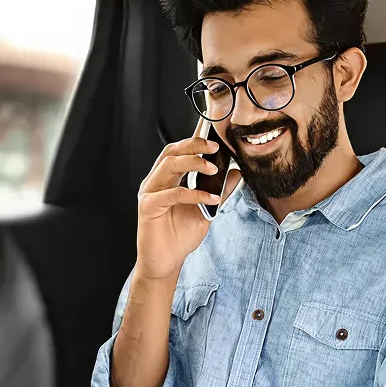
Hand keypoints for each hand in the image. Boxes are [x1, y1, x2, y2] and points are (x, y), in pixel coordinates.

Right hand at [135, 135, 222, 280]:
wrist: (167, 262)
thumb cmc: (181, 236)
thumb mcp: (207, 211)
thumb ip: (219, 191)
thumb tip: (236, 173)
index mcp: (169, 178)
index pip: (181, 151)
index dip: (194, 136)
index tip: (210, 124)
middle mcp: (157, 181)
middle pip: (172, 152)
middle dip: (193, 144)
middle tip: (215, 146)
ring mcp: (150, 192)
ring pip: (168, 166)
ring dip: (192, 163)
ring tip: (213, 168)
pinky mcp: (149, 206)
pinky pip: (171, 194)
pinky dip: (193, 194)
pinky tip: (210, 198)